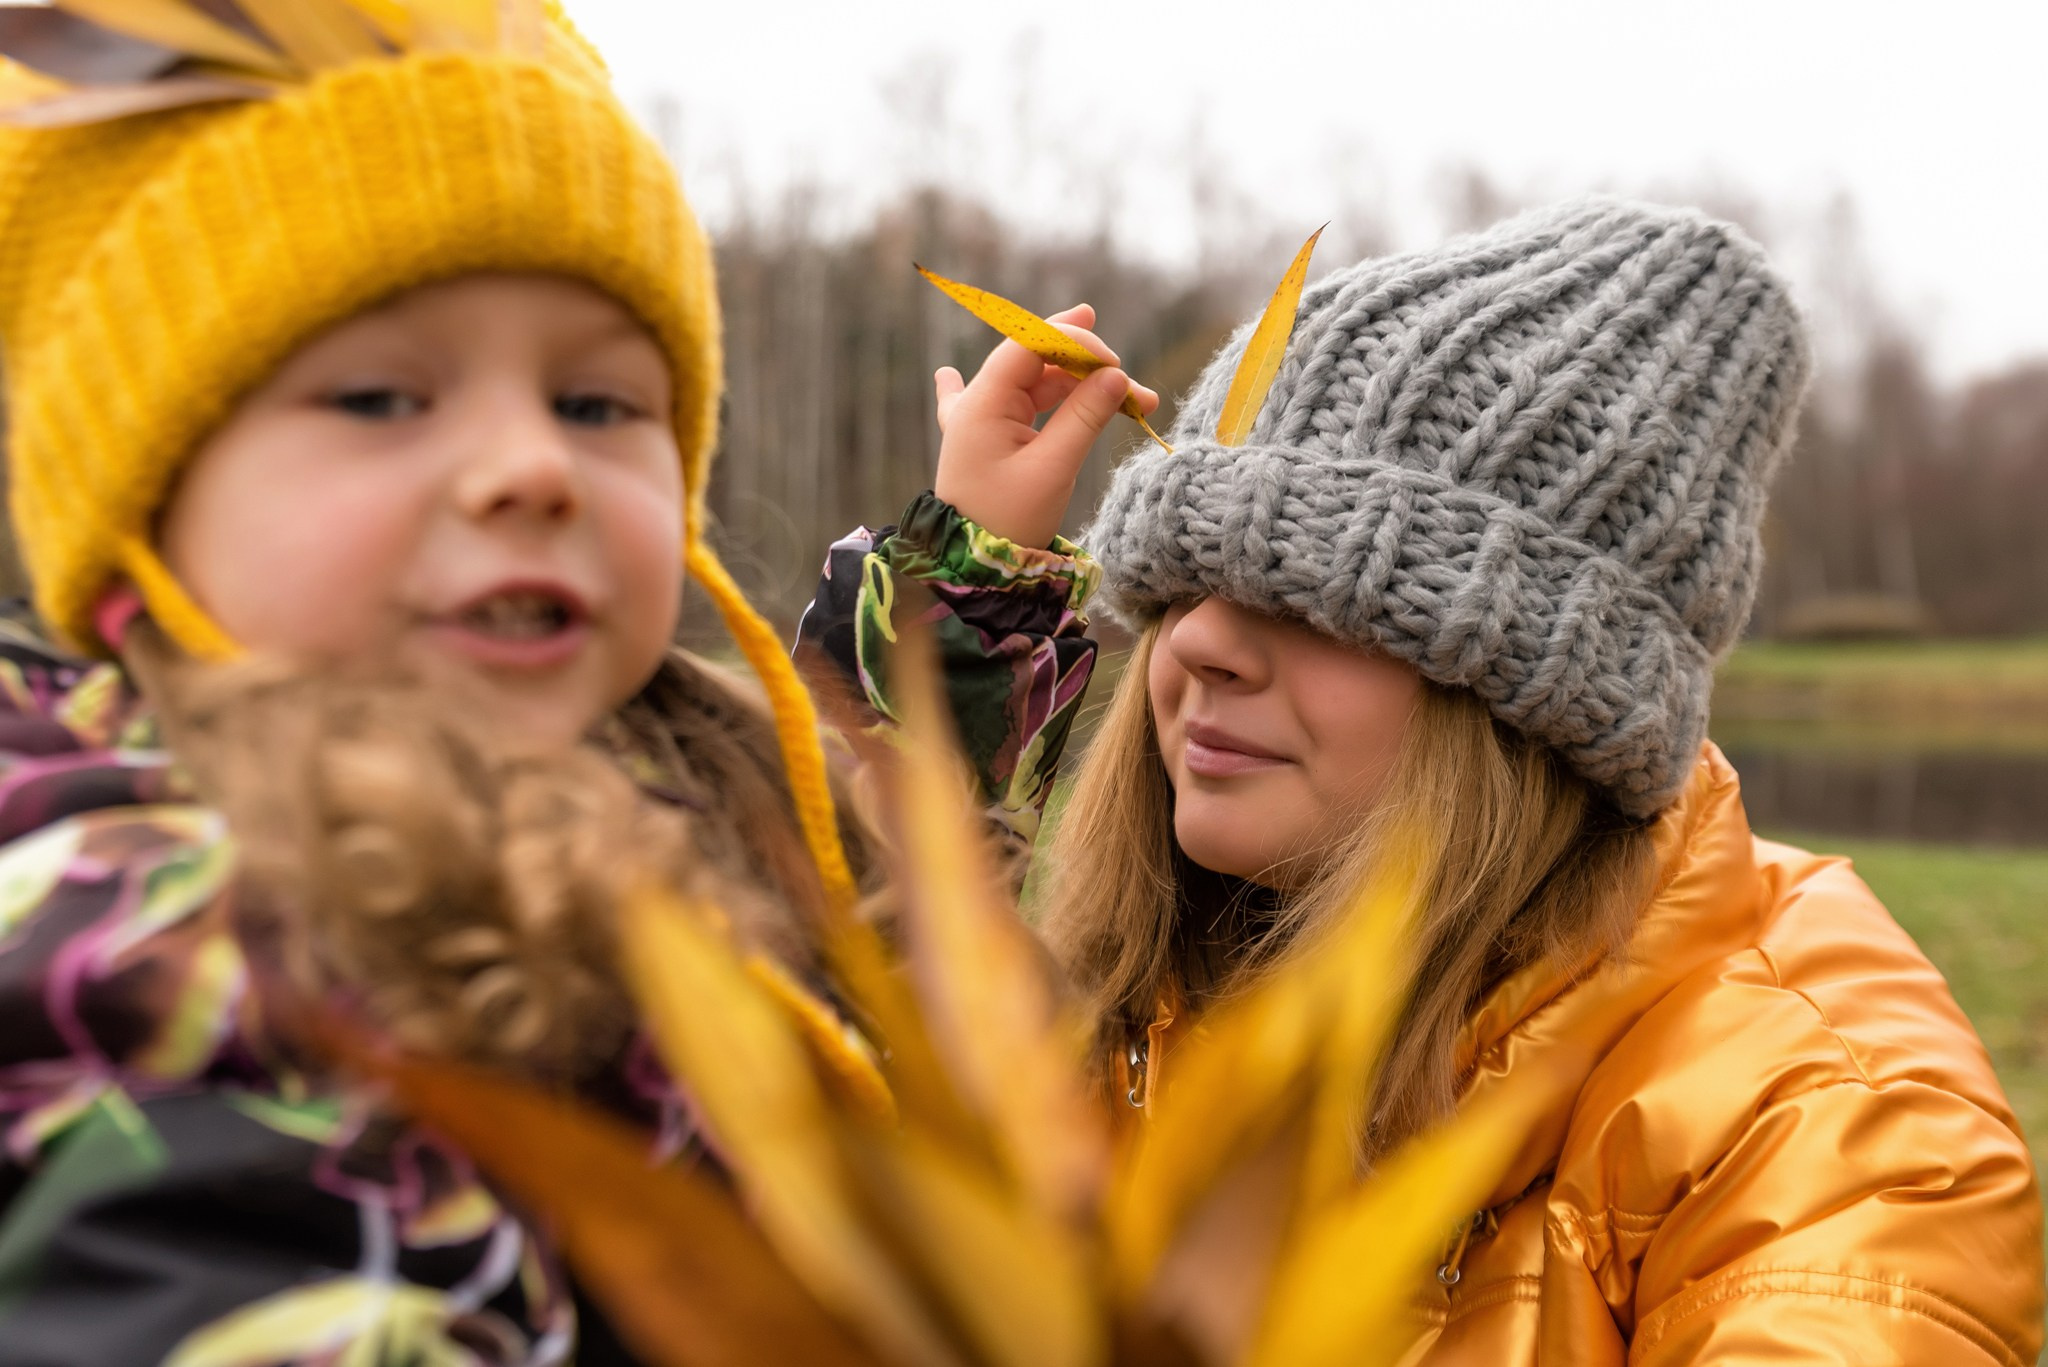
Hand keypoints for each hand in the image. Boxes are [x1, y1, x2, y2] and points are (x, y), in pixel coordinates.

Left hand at [932, 304, 1160, 548]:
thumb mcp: (1052, 468)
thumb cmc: (1009, 520)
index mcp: (982, 403)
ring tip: (1133, 404)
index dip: (1074, 344)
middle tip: (1129, 375)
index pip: (1029, 345)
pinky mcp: (992, 438)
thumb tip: (1117, 377)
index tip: (1116, 365)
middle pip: (1037, 359)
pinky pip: (1020, 401)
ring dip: (1082, 387)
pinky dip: (1046, 393)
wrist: (973, 566)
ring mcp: (982, 419)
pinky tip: (973, 368)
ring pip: (1040, 383)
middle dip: (1086, 363)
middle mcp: (978, 402)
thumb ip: (1084, 417)